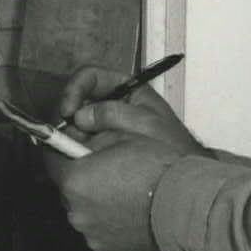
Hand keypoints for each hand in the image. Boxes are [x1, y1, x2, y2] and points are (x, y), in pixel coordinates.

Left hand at [48, 133, 183, 250]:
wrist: (188, 209)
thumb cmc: (160, 171)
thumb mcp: (126, 134)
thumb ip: (93, 133)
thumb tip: (79, 130)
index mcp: (75, 181)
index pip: (51, 160)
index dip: (62, 150)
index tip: (72, 146)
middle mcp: (77, 212)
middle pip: (70, 188)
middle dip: (83, 178)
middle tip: (110, 169)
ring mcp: (93, 235)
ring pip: (86, 211)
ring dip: (98, 202)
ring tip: (127, 193)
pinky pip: (102, 232)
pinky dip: (112, 223)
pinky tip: (133, 213)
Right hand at [55, 64, 202, 156]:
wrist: (183, 174)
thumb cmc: (173, 144)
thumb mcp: (148, 122)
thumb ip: (114, 114)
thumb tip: (81, 116)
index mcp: (126, 88)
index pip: (91, 76)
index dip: (75, 89)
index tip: (68, 110)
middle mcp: (112, 102)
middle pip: (79, 98)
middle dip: (70, 113)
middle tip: (66, 132)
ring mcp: (105, 124)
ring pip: (75, 121)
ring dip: (71, 133)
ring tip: (75, 148)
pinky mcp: (100, 143)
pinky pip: (80, 140)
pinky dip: (76, 147)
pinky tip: (80, 155)